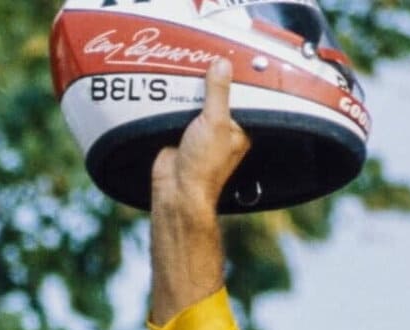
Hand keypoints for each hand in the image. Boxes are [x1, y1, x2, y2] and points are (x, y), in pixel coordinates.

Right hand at [150, 58, 250, 219]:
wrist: (175, 189)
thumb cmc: (204, 166)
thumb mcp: (216, 123)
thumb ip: (218, 93)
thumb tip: (222, 66)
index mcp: (239, 130)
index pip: (240, 97)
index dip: (234, 79)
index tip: (228, 58)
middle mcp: (221, 130)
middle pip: (216, 96)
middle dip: (208, 82)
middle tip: (203, 60)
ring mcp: (199, 131)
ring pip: (196, 102)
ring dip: (189, 91)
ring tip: (185, 70)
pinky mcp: (179, 132)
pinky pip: (177, 109)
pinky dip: (173, 100)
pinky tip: (169, 88)